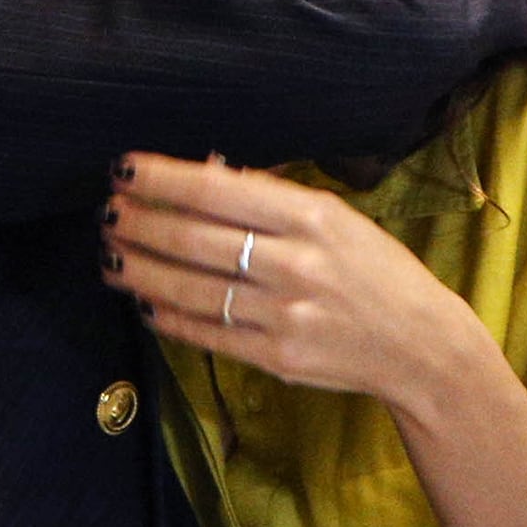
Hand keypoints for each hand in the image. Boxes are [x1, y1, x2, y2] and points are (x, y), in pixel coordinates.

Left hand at [104, 153, 487, 409]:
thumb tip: (207, 174)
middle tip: (106, 214)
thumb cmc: (376, 270)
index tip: (124, 169)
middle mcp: (294, 263)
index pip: (218, 189)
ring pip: (191, 289)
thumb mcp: (338, 217)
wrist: (421, 345)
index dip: (163, 178)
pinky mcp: (276, 357)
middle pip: (194, 239)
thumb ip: (274, 196)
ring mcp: (283, 314)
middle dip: (139, 224)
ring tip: (111, 257)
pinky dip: (169, 317)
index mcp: (310, 216)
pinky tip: (145, 301)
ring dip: (141, 271)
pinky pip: (207, 333)